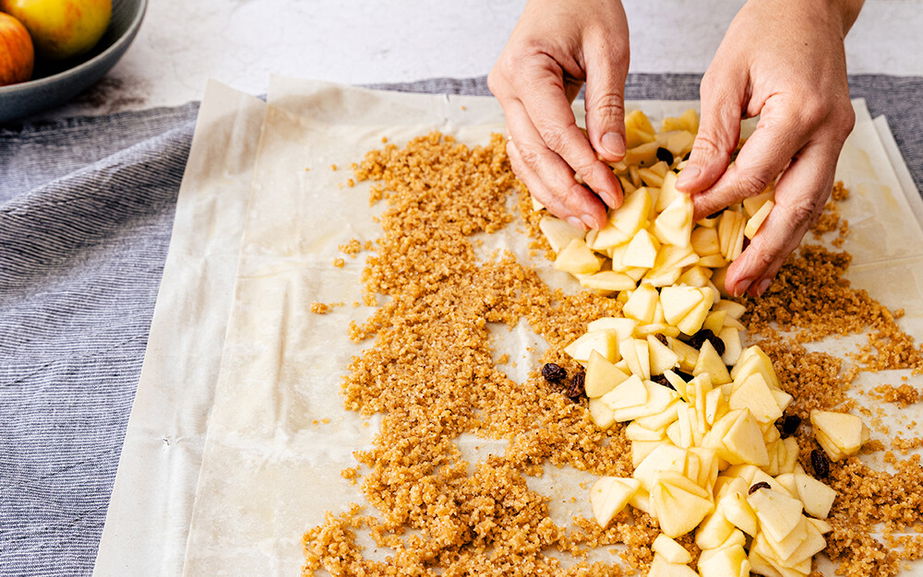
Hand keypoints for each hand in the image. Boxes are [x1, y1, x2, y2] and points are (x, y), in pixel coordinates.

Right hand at [488, 0, 628, 229]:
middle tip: (598, 219)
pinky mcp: (515, 108)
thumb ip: (607, 104)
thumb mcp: (608, 50)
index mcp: (524, 69)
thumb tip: (611, 156)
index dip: (584, 168)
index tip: (611, 193)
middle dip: (567, 191)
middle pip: (534, 154)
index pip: (555, 132)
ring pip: (524, 159)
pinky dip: (545, 177)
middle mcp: (506, 88)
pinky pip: (525, 151)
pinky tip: (566, 199)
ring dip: (553, 193)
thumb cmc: (586, 5)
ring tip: (584, 218)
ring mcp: (505, 100)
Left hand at [677, 0, 862, 296]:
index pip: (755, 175)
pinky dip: (789, 223)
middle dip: (766, 250)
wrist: (809, 6)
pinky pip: (811, 192)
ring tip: (755, 282)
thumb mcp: (724, 79)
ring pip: (811, 207)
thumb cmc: (764, 31)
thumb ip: (712, 138)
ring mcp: (836, 139)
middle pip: (796, 206)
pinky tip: (770, 248)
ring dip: (782, 248)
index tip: (687, 214)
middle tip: (738, 284)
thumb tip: (691, 187)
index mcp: (799, 112)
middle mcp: (828, 131)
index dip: (718, 200)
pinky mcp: (830, 142)